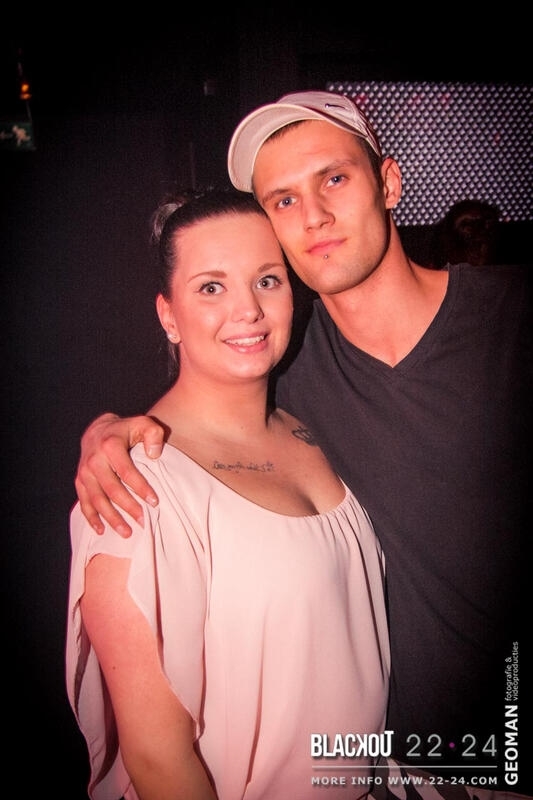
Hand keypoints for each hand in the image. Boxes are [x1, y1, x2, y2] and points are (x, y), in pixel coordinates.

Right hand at [74, 412, 163, 536]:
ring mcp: (84, 472)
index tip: (154, 502)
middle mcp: (94, 460)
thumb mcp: (143, 423)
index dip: (141, 488)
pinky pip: (84, 502)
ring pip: (97, 500)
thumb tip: (154, 454)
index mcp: (110, 445)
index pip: (127, 471)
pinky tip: (101, 530)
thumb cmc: (126, 430)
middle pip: (112, 489)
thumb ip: (153, 434)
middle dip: (128, 507)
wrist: (98, 430)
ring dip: (111, 518)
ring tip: (127, 532)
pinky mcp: (80, 481)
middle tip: (143, 521)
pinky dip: (92, 518)